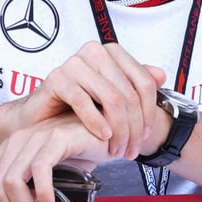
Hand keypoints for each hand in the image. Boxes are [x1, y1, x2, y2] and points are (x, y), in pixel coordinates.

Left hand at [0, 113, 106, 201]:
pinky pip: (39, 171)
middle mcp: (19, 140)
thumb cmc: (83, 148)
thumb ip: (30, 186)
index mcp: (11, 148)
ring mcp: (37, 137)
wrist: (111, 129)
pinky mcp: (57, 138)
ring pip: (12, 183)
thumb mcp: (49, 169)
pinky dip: (42, 193)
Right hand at [15, 41, 165, 159]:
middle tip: (132, 149)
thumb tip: (162, 75)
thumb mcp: (111, 95)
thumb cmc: (77, 106)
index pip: (144, 82)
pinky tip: (103, 136)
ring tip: (118, 149)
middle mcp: (95, 52)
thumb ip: (136, 84)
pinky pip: (84, 102)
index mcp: (112, 52)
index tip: (147, 135)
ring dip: (119, 129)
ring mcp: (74, 63)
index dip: (149, 112)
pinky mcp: (56, 78)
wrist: (40, 115)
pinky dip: (96, 122)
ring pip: (111, 98)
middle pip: (129, 93)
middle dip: (134, 126)